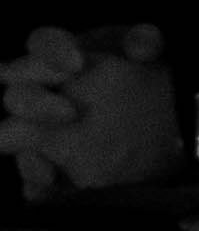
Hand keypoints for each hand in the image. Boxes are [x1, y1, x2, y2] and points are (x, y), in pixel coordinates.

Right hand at [5, 21, 178, 202]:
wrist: (152, 112)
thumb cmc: (138, 72)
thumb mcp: (145, 50)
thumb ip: (145, 41)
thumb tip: (142, 47)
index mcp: (60, 56)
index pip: (42, 44)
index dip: (52, 51)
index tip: (77, 63)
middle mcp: (41, 91)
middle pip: (18, 95)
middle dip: (36, 104)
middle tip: (70, 113)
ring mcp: (39, 128)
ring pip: (13, 140)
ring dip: (30, 155)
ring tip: (51, 170)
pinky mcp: (45, 159)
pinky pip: (32, 173)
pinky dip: (38, 183)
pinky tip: (52, 188)